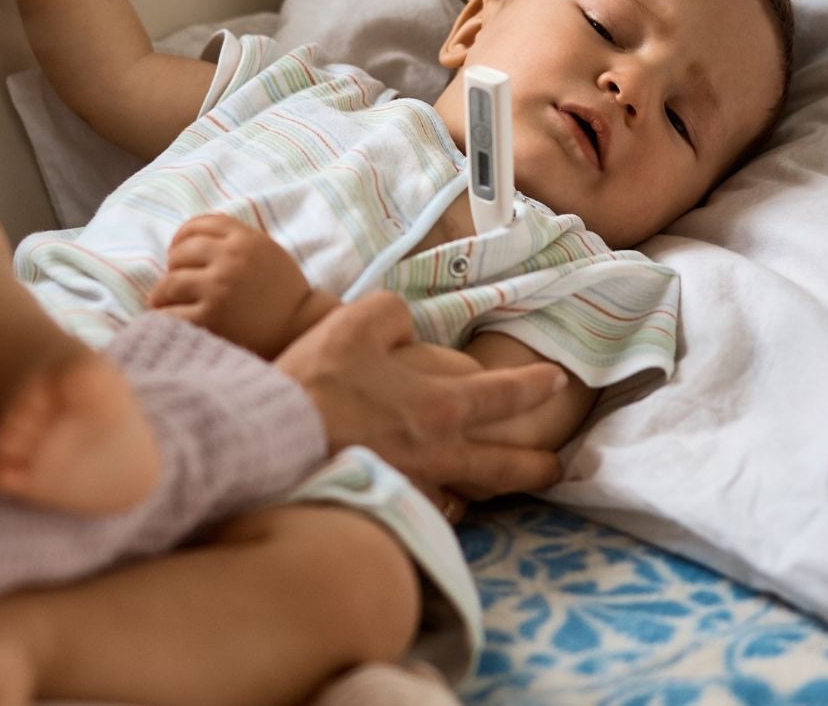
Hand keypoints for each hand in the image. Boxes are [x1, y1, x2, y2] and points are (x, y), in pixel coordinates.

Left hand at [149, 215, 329, 357]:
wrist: (298, 328)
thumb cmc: (281, 290)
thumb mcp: (265, 251)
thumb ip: (234, 239)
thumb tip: (188, 237)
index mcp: (245, 239)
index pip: (199, 224)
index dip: (182, 236)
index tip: (178, 250)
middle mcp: (231, 260)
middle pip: (180, 251)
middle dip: (174, 265)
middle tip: (174, 280)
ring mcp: (219, 289)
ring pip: (170, 281)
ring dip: (163, 291)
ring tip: (164, 299)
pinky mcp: (210, 319)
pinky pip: (171, 313)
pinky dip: (164, 314)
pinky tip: (167, 317)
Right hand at [274, 294, 567, 497]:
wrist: (270, 440)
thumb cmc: (315, 379)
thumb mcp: (355, 323)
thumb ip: (391, 315)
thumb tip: (404, 326)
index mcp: (438, 405)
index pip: (503, 396)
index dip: (534, 386)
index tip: (556, 382)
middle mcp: (437, 454)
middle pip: (504, 466)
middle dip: (536, 466)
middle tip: (556, 467)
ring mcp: (412, 487)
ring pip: (468, 497)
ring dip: (490, 493)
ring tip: (500, 489)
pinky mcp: (384, 506)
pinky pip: (425, 511)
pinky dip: (439, 507)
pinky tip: (439, 503)